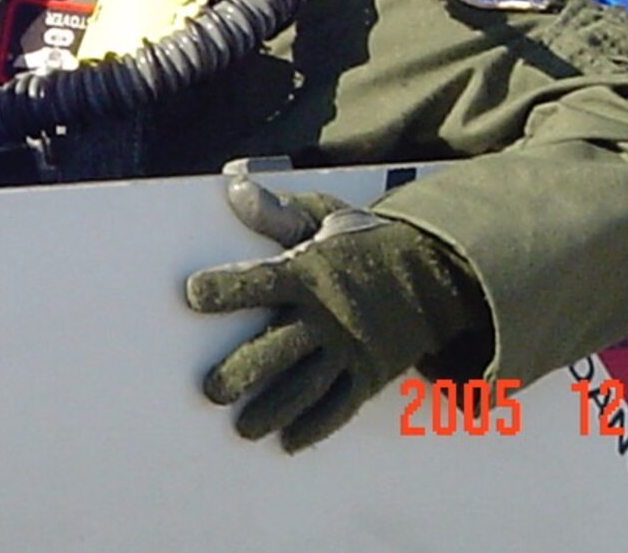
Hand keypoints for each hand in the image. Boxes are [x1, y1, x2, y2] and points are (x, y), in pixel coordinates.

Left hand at [184, 179, 487, 452]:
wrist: (435, 271)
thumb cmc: (365, 242)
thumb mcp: (325, 215)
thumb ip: (277, 210)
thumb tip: (234, 185)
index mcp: (309, 272)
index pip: (260, 280)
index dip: (226, 288)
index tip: (192, 295)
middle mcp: (327, 315)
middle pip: (279, 346)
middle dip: (244, 369)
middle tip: (212, 390)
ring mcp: (350, 348)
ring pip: (306, 384)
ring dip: (272, 408)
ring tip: (243, 428)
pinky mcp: (370, 372)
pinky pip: (341, 405)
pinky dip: (316, 426)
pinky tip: (289, 442)